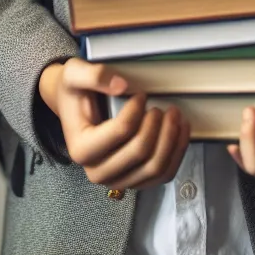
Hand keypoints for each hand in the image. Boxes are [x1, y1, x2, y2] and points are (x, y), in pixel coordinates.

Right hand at [38, 59, 189, 189]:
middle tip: (163, 107)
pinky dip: (176, 153)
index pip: (120, 132)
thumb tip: (121, 85)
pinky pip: (162, 175)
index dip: (137, 110)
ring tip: (175, 116)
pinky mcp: (133, 180)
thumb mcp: (74, 74)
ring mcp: (117, 180)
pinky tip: (180, 131)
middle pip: (140, 153)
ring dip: (171, 141)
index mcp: (81, 149)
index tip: (142, 95)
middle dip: (158, 126)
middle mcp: (97, 171)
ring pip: (155, 169)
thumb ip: (94, 75)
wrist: (73, 107)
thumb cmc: (74, 91)